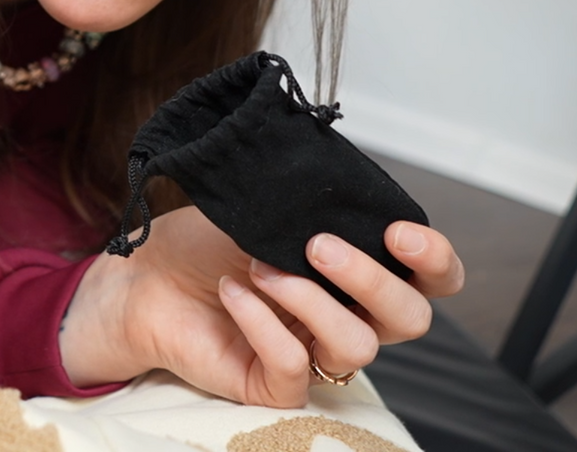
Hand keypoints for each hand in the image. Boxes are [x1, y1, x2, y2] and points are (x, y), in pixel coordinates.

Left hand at [60, 208, 464, 406]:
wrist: (142, 276)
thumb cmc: (203, 243)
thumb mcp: (264, 208)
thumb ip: (311, 206)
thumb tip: (341, 191)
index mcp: (355, 274)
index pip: (430, 281)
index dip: (434, 260)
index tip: (400, 231)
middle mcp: (344, 317)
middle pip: (409, 319)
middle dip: (371, 278)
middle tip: (318, 246)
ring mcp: (312, 355)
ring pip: (356, 347)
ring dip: (307, 298)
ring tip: (258, 266)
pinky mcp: (271, 385)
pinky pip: (292, 366)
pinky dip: (262, 323)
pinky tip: (233, 292)